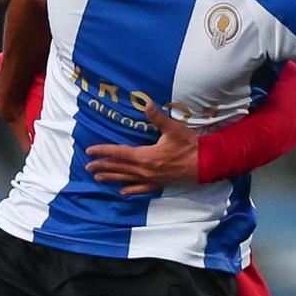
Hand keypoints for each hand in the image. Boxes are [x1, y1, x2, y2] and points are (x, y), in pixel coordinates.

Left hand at [84, 105, 200, 196]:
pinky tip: (123, 192)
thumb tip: (146, 103)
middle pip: (119, 168)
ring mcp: (152, 179)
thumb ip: (158, 117)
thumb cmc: (191, 146)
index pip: (118, 153)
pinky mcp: (160, 184)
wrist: (207, 164)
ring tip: (98, 178)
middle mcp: (145, 170)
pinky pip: (142, 189)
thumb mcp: (174, 129)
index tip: (89, 152)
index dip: (103, 151)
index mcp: (146, 157)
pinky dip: (131, 189)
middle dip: (102, 166)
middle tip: (88, 167)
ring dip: (112, 178)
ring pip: (127, 179)